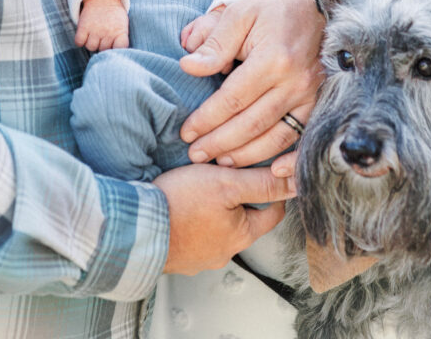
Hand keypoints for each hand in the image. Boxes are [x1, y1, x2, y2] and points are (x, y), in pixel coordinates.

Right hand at [74, 0, 128, 50]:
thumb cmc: (114, 14)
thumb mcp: (123, 25)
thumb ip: (121, 39)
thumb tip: (116, 54)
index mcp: (120, 31)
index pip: (120, 49)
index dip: (117, 50)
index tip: (114, 46)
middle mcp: (108, 32)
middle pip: (103, 50)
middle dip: (103, 45)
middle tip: (103, 36)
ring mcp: (95, 29)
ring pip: (90, 47)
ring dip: (91, 43)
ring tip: (94, 34)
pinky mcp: (83, 26)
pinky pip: (79, 42)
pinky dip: (80, 40)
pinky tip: (85, 34)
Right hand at [154, 163, 295, 274]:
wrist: (136, 226)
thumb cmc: (180, 203)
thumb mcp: (226, 183)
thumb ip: (261, 183)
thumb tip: (294, 182)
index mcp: (242, 235)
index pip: (273, 212)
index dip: (271, 190)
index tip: (265, 173)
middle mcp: (224, 251)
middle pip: (245, 220)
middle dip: (241, 198)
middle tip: (229, 175)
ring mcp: (200, 257)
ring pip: (219, 228)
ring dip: (216, 210)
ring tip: (203, 188)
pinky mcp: (179, 255)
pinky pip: (195, 234)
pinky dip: (195, 220)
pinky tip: (185, 204)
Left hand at [179, 0, 323, 166]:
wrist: (315, 5)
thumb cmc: (272, 9)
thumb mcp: (240, 14)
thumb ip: (214, 43)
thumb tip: (187, 67)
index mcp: (273, 59)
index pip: (232, 100)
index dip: (207, 119)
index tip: (186, 132)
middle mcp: (296, 82)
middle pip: (252, 124)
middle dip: (220, 143)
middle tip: (195, 154)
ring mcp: (313, 95)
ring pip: (276, 137)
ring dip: (246, 155)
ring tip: (220, 161)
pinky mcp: (322, 102)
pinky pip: (304, 137)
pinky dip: (290, 160)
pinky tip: (272, 171)